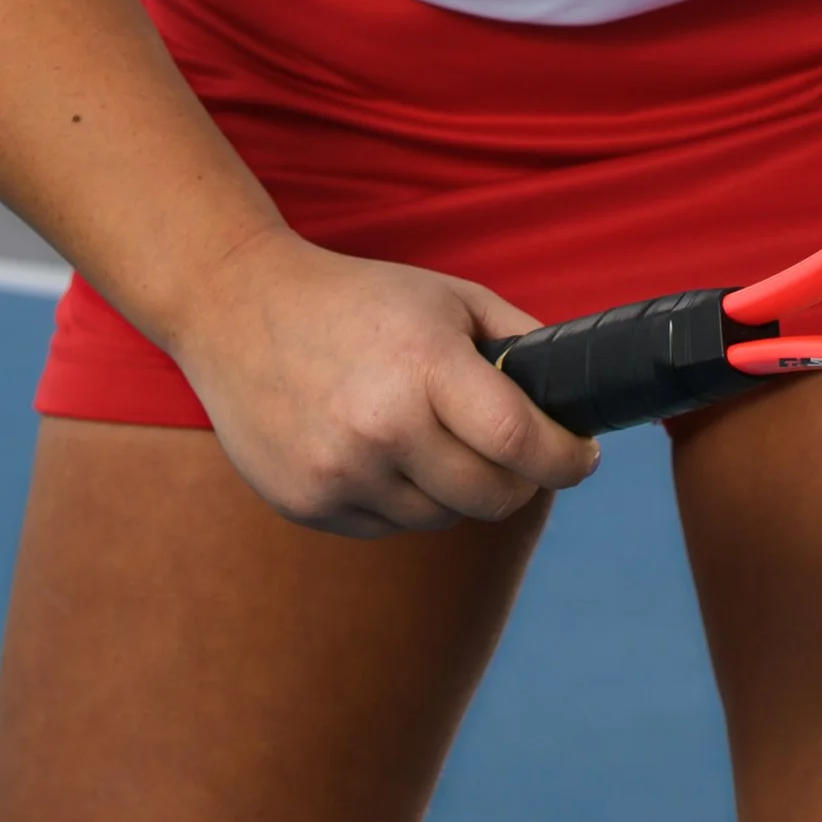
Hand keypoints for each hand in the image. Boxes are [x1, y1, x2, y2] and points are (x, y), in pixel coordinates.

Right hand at [171, 229, 601, 537]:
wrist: (238, 307)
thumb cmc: (357, 299)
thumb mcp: (448, 296)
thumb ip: (519, 339)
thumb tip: (575, 394)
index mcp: (425, 366)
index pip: (519, 442)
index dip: (567, 460)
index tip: (583, 457)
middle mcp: (383, 426)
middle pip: (491, 497)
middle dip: (521, 479)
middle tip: (517, 453)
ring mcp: (341, 472)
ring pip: (442, 518)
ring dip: (456, 489)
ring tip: (433, 436)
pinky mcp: (308, 504)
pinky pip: (389, 525)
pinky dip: (403, 498)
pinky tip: (380, 448)